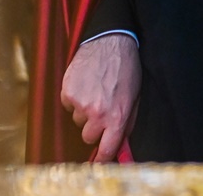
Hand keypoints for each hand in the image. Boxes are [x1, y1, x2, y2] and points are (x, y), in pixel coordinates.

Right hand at [60, 34, 139, 161]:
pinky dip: (74, 98)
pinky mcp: (68, 92)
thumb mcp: (134, 98)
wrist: (110, 42)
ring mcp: (81, 103)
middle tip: (100, 110)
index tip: (99, 160)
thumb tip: (120, 143)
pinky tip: (84, 84)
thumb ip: (127, 123)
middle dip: (93, 127)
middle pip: (87, 137)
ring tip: (94, 91)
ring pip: (77, 120)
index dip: (102, 158)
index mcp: (117, 117)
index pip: (106, 150)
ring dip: (84, 111)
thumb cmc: (126, 69)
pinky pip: (68, 105)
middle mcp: (97, 114)